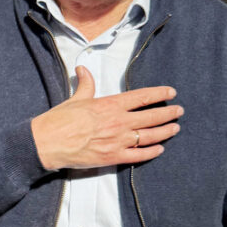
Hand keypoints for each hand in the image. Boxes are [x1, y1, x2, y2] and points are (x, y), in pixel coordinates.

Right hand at [31, 65, 182, 170]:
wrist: (47, 143)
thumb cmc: (58, 120)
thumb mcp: (75, 99)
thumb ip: (85, 84)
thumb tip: (83, 68)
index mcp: (110, 105)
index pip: (142, 97)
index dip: (160, 94)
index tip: (171, 93)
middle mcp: (118, 122)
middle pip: (152, 116)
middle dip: (169, 113)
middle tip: (179, 111)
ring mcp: (118, 141)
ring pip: (150, 136)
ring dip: (165, 132)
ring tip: (175, 128)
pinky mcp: (113, 157)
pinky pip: (139, 155)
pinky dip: (152, 152)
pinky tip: (159, 149)